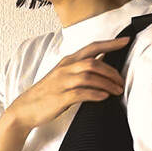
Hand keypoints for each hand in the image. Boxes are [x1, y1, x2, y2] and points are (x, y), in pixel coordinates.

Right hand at [5, 36, 131, 132]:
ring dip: (107, 84)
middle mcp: (65, 69)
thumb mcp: (64, 76)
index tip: (125, 41)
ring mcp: (62, 83)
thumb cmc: (47, 93)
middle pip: (94, 63)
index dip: (110, 44)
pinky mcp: (61, 98)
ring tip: (117, 91)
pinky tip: (104, 97)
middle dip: (112, 71)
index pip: (92, 47)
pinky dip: (96, 94)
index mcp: (68, 61)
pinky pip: (82, 93)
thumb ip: (80, 69)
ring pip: (90, 76)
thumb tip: (101, 63)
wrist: (26, 108)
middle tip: (122, 82)